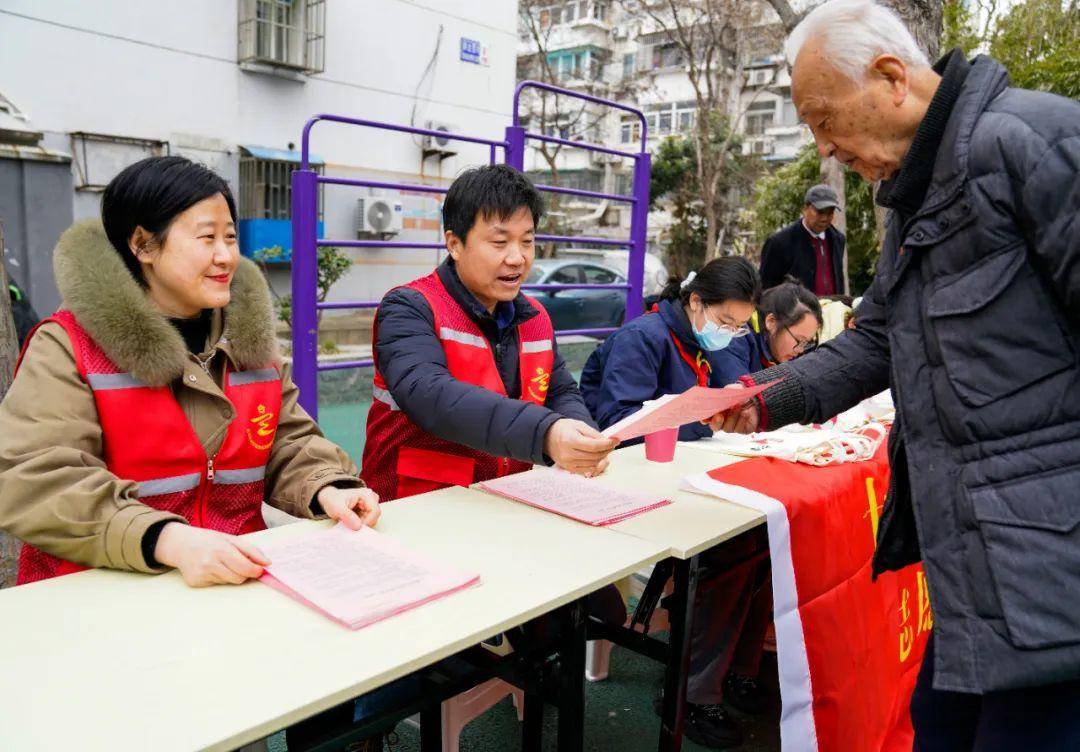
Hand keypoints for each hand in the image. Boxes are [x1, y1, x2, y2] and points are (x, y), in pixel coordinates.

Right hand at [154, 522, 269, 587]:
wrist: (180, 544)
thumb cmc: (208, 540)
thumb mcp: (231, 539)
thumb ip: (251, 550)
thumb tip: (267, 563)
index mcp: (220, 550)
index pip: (245, 568)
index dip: (256, 571)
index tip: (259, 569)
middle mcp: (209, 563)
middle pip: (239, 578)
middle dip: (244, 573)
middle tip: (239, 564)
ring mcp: (201, 574)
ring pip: (229, 582)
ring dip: (230, 575)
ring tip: (221, 563)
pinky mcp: (195, 583)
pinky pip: (217, 584)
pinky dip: (218, 577)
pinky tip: (210, 568)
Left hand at [317, 485, 380, 529]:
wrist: (330, 498)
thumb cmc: (333, 500)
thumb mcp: (337, 508)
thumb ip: (348, 517)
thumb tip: (358, 527)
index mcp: (366, 494)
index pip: (375, 511)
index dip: (367, 522)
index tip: (356, 528)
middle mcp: (371, 497)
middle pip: (375, 516)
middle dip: (363, 523)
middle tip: (350, 524)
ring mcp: (370, 503)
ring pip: (372, 519)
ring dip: (362, 523)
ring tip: (350, 521)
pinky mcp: (368, 509)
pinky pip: (369, 520)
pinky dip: (361, 523)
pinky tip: (352, 521)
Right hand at [544, 419, 618, 477]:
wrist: (547, 437)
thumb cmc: (564, 428)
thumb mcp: (579, 425)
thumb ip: (593, 433)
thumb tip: (608, 441)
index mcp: (570, 441)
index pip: (594, 446)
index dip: (608, 444)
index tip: (616, 440)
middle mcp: (568, 454)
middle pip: (595, 456)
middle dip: (607, 450)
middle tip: (612, 444)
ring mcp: (568, 464)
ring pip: (593, 464)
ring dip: (602, 457)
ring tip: (604, 449)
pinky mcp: (569, 469)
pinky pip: (588, 469)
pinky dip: (595, 463)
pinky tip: (596, 456)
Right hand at [702, 383, 760, 433]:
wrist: (754, 399)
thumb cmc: (738, 395)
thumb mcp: (729, 391)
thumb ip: (721, 394)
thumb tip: (716, 398)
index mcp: (715, 412)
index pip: (706, 419)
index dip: (704, 419)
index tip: (705, 418)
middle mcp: (721, 422)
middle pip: (715, 427)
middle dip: (716, 422)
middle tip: (719, 415)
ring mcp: (731, 426)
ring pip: (727, 428)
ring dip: (732, 417)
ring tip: (737, 407)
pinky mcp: (741, 430)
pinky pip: (739, 429)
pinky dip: (741, 420)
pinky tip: (745, 413)